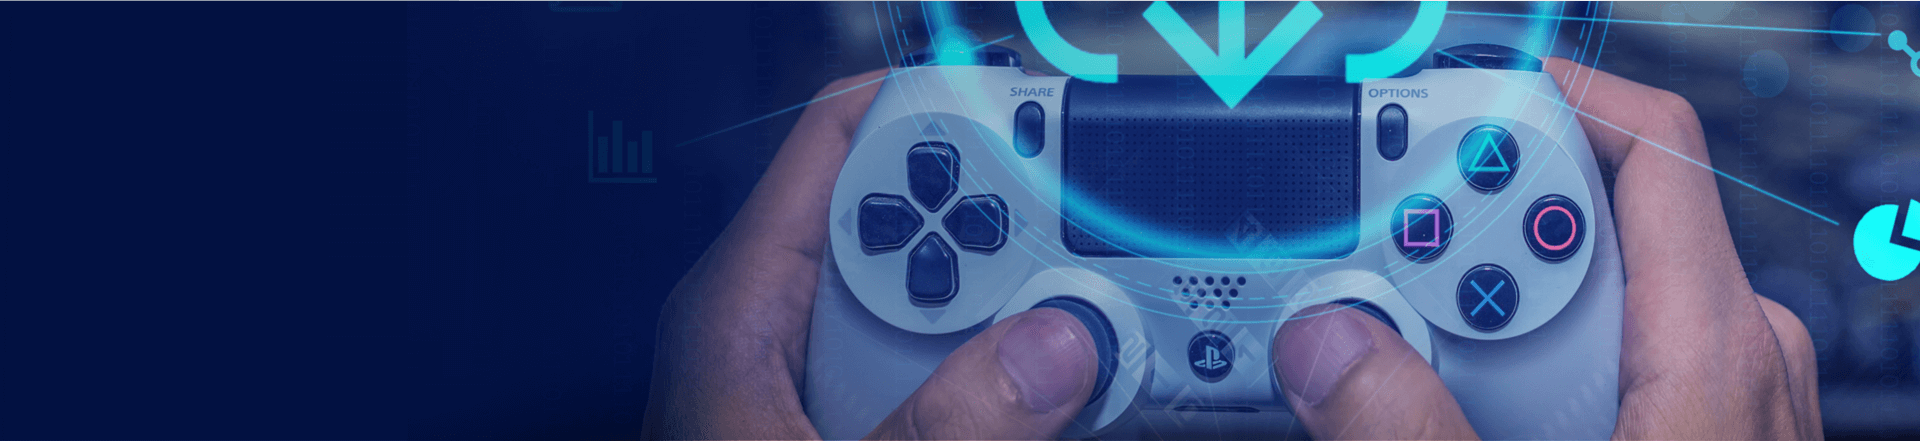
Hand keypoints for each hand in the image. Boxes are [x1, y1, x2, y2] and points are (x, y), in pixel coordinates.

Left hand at [642, 70, 1099, 439]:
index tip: (1030, 137)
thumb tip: (1057, 351)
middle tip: (1083, 259)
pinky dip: (981, 382)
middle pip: (897, 231)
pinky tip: (1034, 401)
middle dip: (992, 237)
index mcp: (736, 308)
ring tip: (1079, 338)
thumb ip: (950, 429)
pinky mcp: (842, 430)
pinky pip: (925, 378)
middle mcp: (768, 327)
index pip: (831, 152)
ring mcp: (805, 383)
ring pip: (924, 312)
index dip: (930, 125)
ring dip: (1000, 322)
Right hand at [1269, 58, 1822, 439]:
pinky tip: (1464, 414)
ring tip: (1413, 369)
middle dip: (1472, 236)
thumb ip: (1406, 423)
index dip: (1531, 104)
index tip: (1421, 119)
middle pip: (1591, 222)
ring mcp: (1720, 397)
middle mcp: (1733, 352)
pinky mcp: (1690, 433)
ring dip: (1483, 318)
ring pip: (1586, 299)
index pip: (1647, 145)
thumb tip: (1327, 344)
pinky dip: (1521, 367)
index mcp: (1715, 345)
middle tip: (1376, 279)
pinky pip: (1602, 356)